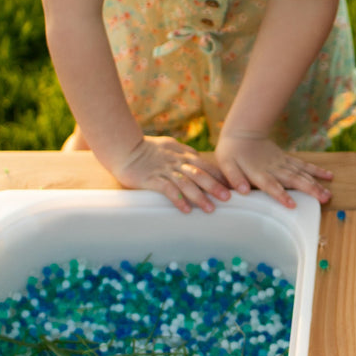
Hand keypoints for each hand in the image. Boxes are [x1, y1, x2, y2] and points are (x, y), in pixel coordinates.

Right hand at [112, 136, 231, 212]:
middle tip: (228, 198)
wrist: (124, 147)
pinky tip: (186, 210)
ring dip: (199, 196)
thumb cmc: (147, 148)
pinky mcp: (151, 179)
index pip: (205, 165)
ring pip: (186, 183)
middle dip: (215, 186)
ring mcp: (164, 170)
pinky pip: (167, 189)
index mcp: (182, 154)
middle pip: (199, 174)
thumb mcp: (170, 145)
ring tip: (210, 209)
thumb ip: (184, 152)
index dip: (219, 176)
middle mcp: (176, 162)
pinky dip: (178, 199)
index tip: (231, 186)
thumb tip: (198, 158)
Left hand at [214, 130, 332, 207]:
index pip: (271, 185)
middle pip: (294, 180)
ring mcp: (282, 163)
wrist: (243, 132)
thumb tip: (243, 190)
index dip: (281, 194)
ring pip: (302, 174)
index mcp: (259, 172)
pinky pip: (304, 166)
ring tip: (328, 194)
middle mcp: (274, 168)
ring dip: (316, 184)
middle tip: (323, 199)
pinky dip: (316, 171)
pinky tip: (328, 176)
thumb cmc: (232, 151)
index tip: (292, 204)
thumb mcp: (226, 164)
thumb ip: (234, 177)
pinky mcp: (287, 159)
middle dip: (310, 190)